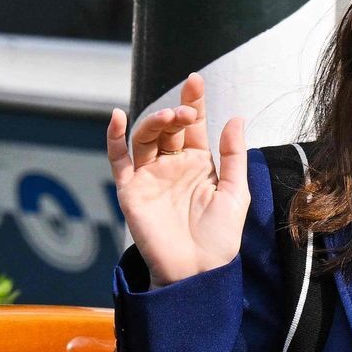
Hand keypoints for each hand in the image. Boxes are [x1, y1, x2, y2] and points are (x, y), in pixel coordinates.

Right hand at [106, 72, 248, 286]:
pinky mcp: (131, 190)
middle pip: (168, 128)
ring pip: (145, 138)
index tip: (194, 81)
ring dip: (153, 122)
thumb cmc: (219, 238)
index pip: (194, 126)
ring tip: (169, 119)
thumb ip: (233, 155)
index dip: (193, 102)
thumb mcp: (236, 193)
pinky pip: (118, 160)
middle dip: (176, 114)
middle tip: (188, 112)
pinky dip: (114, 138)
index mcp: (199, 164)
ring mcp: (150, 176)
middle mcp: (173, 166)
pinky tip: (118, 118)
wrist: (197, 271)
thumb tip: (234, 117)